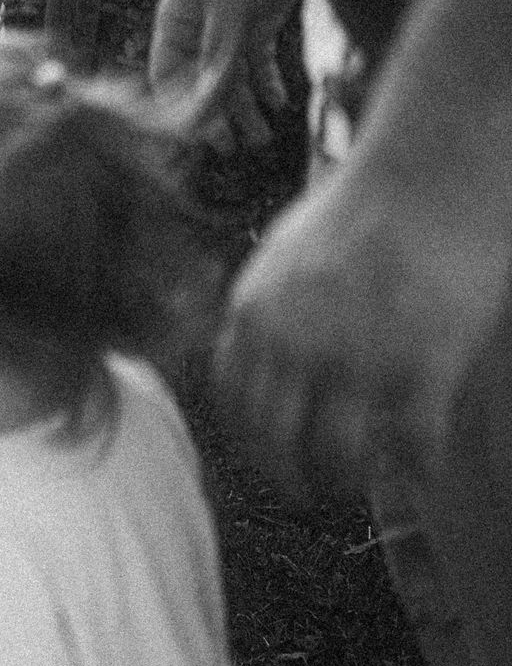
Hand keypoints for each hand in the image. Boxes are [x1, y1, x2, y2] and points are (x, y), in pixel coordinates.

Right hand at [148, 0, 293, 154]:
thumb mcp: (229, 3)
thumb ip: (221, 51)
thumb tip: (212, 98)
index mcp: (175, 22)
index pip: (169, 76)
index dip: (179, 109)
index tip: (198, 139)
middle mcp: (197, 29)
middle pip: (200, 84)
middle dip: (217, 117)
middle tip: (233, 150)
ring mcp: (228, 27)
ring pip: (232, 79)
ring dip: (246, 108)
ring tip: (263, 138)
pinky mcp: (258, 23)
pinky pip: (258, 64)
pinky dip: (267, 84)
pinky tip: (279, 104)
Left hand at [215, 157, 507, 496]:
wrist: (430, 170)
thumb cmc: (360, 207)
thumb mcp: (281, 256)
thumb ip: (262, 310)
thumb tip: (246, 352)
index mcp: (255, 316)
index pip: (234, 407)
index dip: (250, 446)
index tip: (269, 462)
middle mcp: (296, 342)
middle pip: (277, 444)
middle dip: (292, 480)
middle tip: (312, 495)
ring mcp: (360, 355)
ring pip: (340, 457)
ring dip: (349, 482)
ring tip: (362, 487)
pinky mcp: (425, 361)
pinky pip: (414, 444)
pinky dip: (415, 470)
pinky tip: (420, 472)